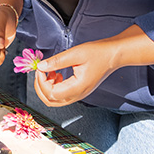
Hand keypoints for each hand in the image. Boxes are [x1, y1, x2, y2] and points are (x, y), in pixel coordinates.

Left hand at [34, 25, 153, 106]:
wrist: (113, 55)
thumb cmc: (98, 53)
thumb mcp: (75, 53)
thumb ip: (57, 61)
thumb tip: (41, 66)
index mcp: (78, 87)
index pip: (52, 93)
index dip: (41, 81)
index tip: (40, 68)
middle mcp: (78, 95)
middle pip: (51, 101)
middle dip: (40, 87)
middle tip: (41, 71)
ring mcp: (79, 94)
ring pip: (55, 100)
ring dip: (47, 87)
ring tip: (50, 71)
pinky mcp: (79, 90)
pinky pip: (61, 95)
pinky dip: (53, 86)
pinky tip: (56, 74)